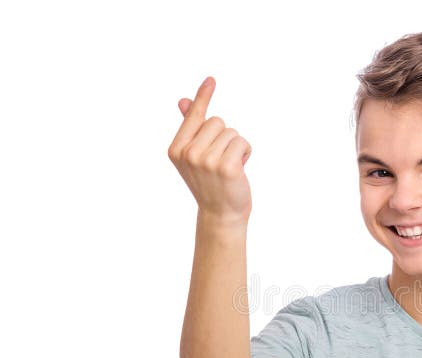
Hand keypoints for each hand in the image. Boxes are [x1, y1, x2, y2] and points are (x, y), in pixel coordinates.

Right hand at [168, 76, 252, 224]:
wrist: (220, 214)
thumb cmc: (210, 183)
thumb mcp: (195, 156)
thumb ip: (190, 128)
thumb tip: (183, 101)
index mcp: (176, 150)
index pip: (194, 116)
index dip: (204, 97)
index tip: (211, 79)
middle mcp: (188, 154)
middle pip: (217, 122)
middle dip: (224, 137)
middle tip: (221, 160)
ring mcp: (206, 161)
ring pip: (231, 132)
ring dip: (236, 146)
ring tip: (229, 166)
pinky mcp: (226, 167)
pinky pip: (242, 142)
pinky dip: (245, 153)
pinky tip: (239, 169)